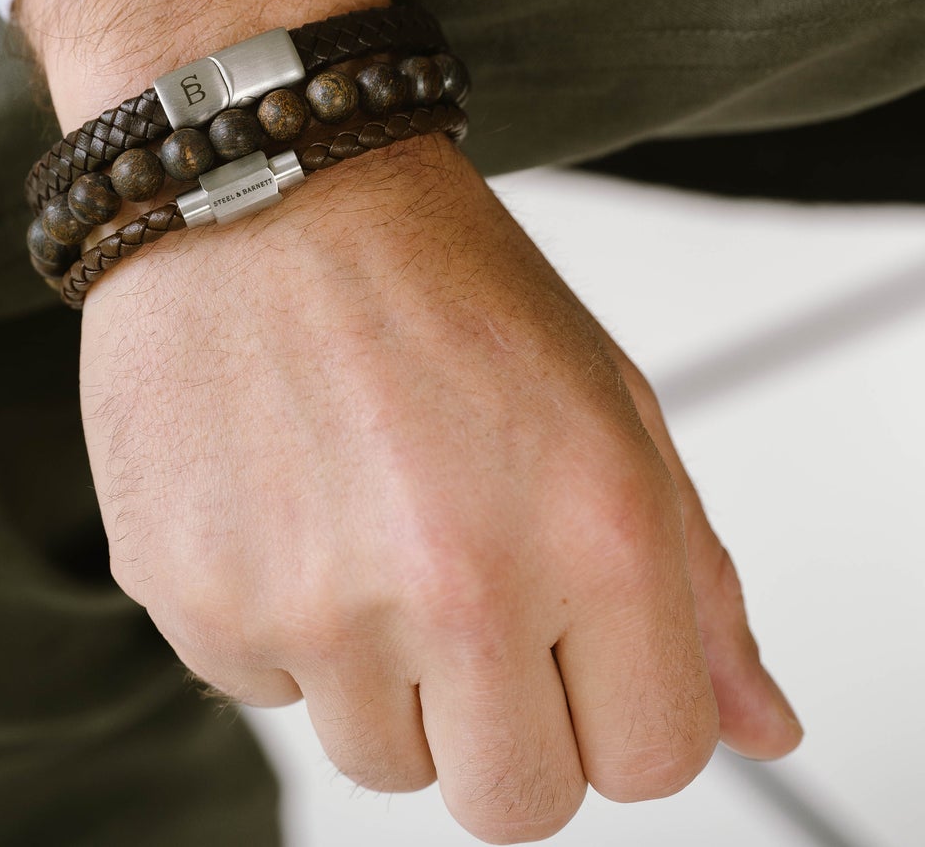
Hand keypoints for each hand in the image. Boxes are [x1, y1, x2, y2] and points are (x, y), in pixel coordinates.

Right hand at [14, 0, 802, 843]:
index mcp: (595, 529)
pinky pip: (260, 693)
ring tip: (361, 517)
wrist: (263, 176)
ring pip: (381, 759)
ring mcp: (318, 607)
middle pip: (513, 803)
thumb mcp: (606, 395)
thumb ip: (695, 577)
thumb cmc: (435, 270)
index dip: (615, 707)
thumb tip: (762, 723)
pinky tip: (281, 495)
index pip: (650, 763)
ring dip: (382, 674)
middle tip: (464, 592)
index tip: (575, 648)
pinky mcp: (197, 602)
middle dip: (503, 721)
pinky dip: (274, 621)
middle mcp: (461, 584)